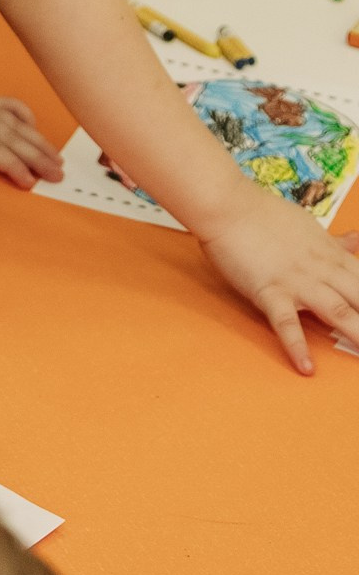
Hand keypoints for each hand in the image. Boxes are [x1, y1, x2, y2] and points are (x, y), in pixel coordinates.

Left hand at [0, 63, 64, 187]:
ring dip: (39, 143)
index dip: (12, 166)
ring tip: (59, 159)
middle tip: (59, 176)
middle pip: (13, 141)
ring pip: (18, 127)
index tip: (29, 181)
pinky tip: (36, 128)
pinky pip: (11, 107)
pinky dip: (26, 116)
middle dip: (37, 159)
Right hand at [196, 193, 358, 373]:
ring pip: (338, 312)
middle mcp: (323, 271)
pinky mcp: (269, 291)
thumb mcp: (309, 226)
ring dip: (357, 334)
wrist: (228, 207)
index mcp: (333, 256)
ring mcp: (298, 282)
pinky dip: (296, 346)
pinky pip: (286, 323)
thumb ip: (335, 241)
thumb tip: (356, 240)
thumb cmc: (264, 213)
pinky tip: (306, 367)